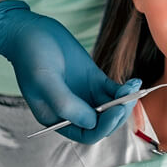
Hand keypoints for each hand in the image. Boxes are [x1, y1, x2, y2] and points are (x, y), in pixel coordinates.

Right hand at [0, 0, 141, 143]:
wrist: (34, 33)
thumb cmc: (32, 57)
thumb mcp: (45, 81)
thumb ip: (65, 104)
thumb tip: (91, 122)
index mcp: (59, 119)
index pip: (88, 133)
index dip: (105, 126)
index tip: (116, 111)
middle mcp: (75, 110)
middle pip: (105, 122)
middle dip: (119, 113)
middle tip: (129, 97)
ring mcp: (87, 95)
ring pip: (113, 107)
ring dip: (126, 101)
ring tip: (133, 87)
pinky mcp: (96, 81)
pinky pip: (115, 91)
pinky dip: (126, 89)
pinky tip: (134, 81)